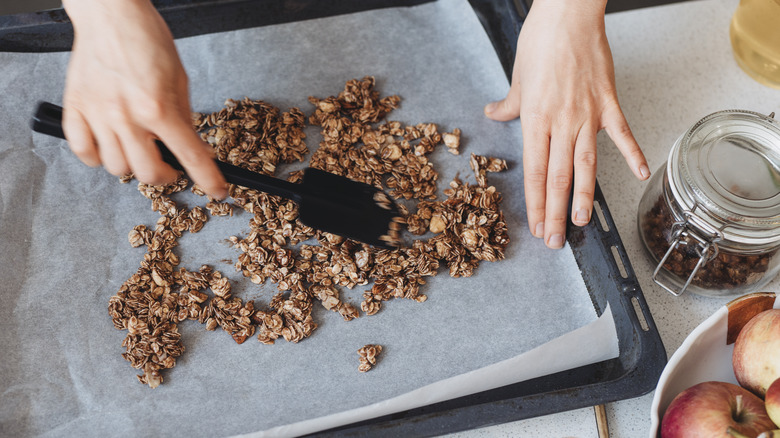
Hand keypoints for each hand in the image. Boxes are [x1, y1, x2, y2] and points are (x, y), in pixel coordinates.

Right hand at [61, 0, 226, 197]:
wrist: (110, 15)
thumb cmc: (147, 40)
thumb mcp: (180, 80)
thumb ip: (185, 117)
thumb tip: (195, 148)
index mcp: (159, 107)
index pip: (190, 157)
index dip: (209, 180)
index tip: (218, 191)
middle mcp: (127, 116)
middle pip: (148, 173)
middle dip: (165, 175)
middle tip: (169, 164)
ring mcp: (98, 114)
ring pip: (116, 167)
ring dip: (132, 164)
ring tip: (137, 147)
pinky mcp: (75, 108)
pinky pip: (83, 152)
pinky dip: (96, 156)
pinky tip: (108, 144)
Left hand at [484, 0, 648, 248]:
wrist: (568, 15)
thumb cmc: (540, 41)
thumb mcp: (517, 77)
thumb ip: (508, 104)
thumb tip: (493, 114)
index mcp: (535, 120)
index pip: (534, 173)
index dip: (534, 204)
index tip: (535, 226)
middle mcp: (560, 123)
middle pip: (557, 177)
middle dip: (554, 213)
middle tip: (554, 240)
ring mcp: (587, 115)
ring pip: (585, 164)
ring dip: (583, 196)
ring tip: (581, 223)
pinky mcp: (609, 102)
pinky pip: (622, 133)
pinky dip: (633, 153)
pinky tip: (640, 174)